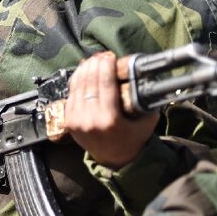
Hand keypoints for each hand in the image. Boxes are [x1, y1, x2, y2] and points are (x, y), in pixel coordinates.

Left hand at [64, 52, 157, 168]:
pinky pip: (71, 94)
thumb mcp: (147, 120)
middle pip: (90, 82)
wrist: (115, 160)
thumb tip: (147, 76)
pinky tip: (83, 72)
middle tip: (102, 55)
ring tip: (93, 60)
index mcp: (110, 120)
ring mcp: (77, 121)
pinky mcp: (69, 121)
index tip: (110, 56)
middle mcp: (91, 120)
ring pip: (77, 86)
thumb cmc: (133, 138)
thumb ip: (147, 100)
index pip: (105, 84)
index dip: (106, 66)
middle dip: (95, 64)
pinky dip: (76, 80)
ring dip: (84, 69)